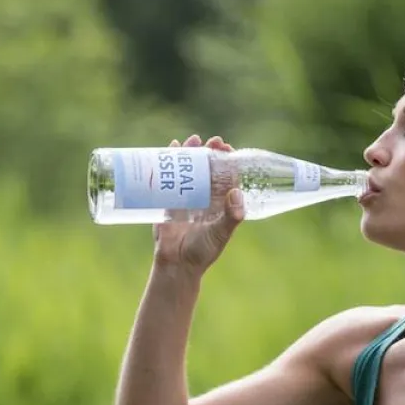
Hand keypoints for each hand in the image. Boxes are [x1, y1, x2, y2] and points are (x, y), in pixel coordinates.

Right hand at [151, 134, 243, 272]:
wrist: (176, 265)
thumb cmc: (203, 251)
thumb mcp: (221, 233)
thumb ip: (231, 216)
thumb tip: (236, 192)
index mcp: (220, 203)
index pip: (227, 176)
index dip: (228, 161)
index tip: (227, 148)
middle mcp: (204, 197)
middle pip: (208, 168)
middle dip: (210, 153)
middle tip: (212, 141)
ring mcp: (185, 198)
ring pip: (189, 170)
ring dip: (190, 153)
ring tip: (192, 140)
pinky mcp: (167, 200)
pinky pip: (168, 178)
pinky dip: (168, 162)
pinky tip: (171, 148)